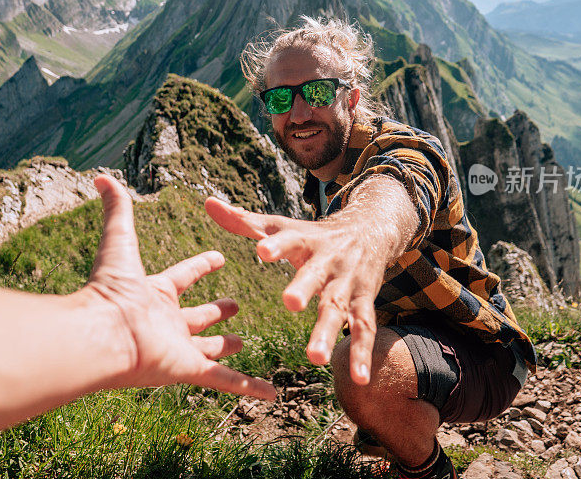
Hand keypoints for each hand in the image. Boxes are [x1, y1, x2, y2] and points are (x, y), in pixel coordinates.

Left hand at [81, 175, 274, 399]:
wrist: (100, 335)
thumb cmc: (109, 289)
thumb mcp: (119, 240)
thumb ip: (117, 209)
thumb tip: (101, 175)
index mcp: (155, 293)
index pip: (183, 276)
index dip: (201, 265)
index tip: (218, 257)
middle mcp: (167, 322)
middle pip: (197, 316)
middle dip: (215, 311)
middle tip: (234, 306)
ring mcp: (179, 348)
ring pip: (210, 350)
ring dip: (226, 348)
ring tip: (243, 343)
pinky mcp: (188, 369)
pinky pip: (225, 381)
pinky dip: (249, 387)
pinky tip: (271, 393)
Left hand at [205, 197, 384, 385]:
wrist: (371, 230)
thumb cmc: (314, 234)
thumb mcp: (283, 226)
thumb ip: (245, 221)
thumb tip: (209, 202)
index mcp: (305, 240)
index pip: (290, 239)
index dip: (277, 245)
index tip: (261, 251)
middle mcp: (328, 261)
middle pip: (315, 275)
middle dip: (304, 288)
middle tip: (289, 303)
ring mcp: (348, 283)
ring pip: (339, 308)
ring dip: (328, 333)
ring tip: (314, 358)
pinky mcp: (364, 302)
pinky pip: (364, 328)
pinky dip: (362, 353)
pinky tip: (360, 378)